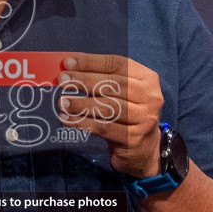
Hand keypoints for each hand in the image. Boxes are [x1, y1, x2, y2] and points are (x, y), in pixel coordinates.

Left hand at [55, 53, 165, 176]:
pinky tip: (68, 119)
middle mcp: (150, 97)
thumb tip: (69, 71)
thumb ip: (101, 80)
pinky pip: (105, 128)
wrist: (142, 149)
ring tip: (63, 102)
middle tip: (62, 80)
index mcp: (147, 78)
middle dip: (84, 81)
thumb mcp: (120, 94)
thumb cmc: (125, 115)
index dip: (91, 62)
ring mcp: (145, 118)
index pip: (117, 64)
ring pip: (109, 107)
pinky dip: (84, 123)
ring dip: (82, 103)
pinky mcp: (135, 138)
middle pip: (114, 84)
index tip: (67, 62)